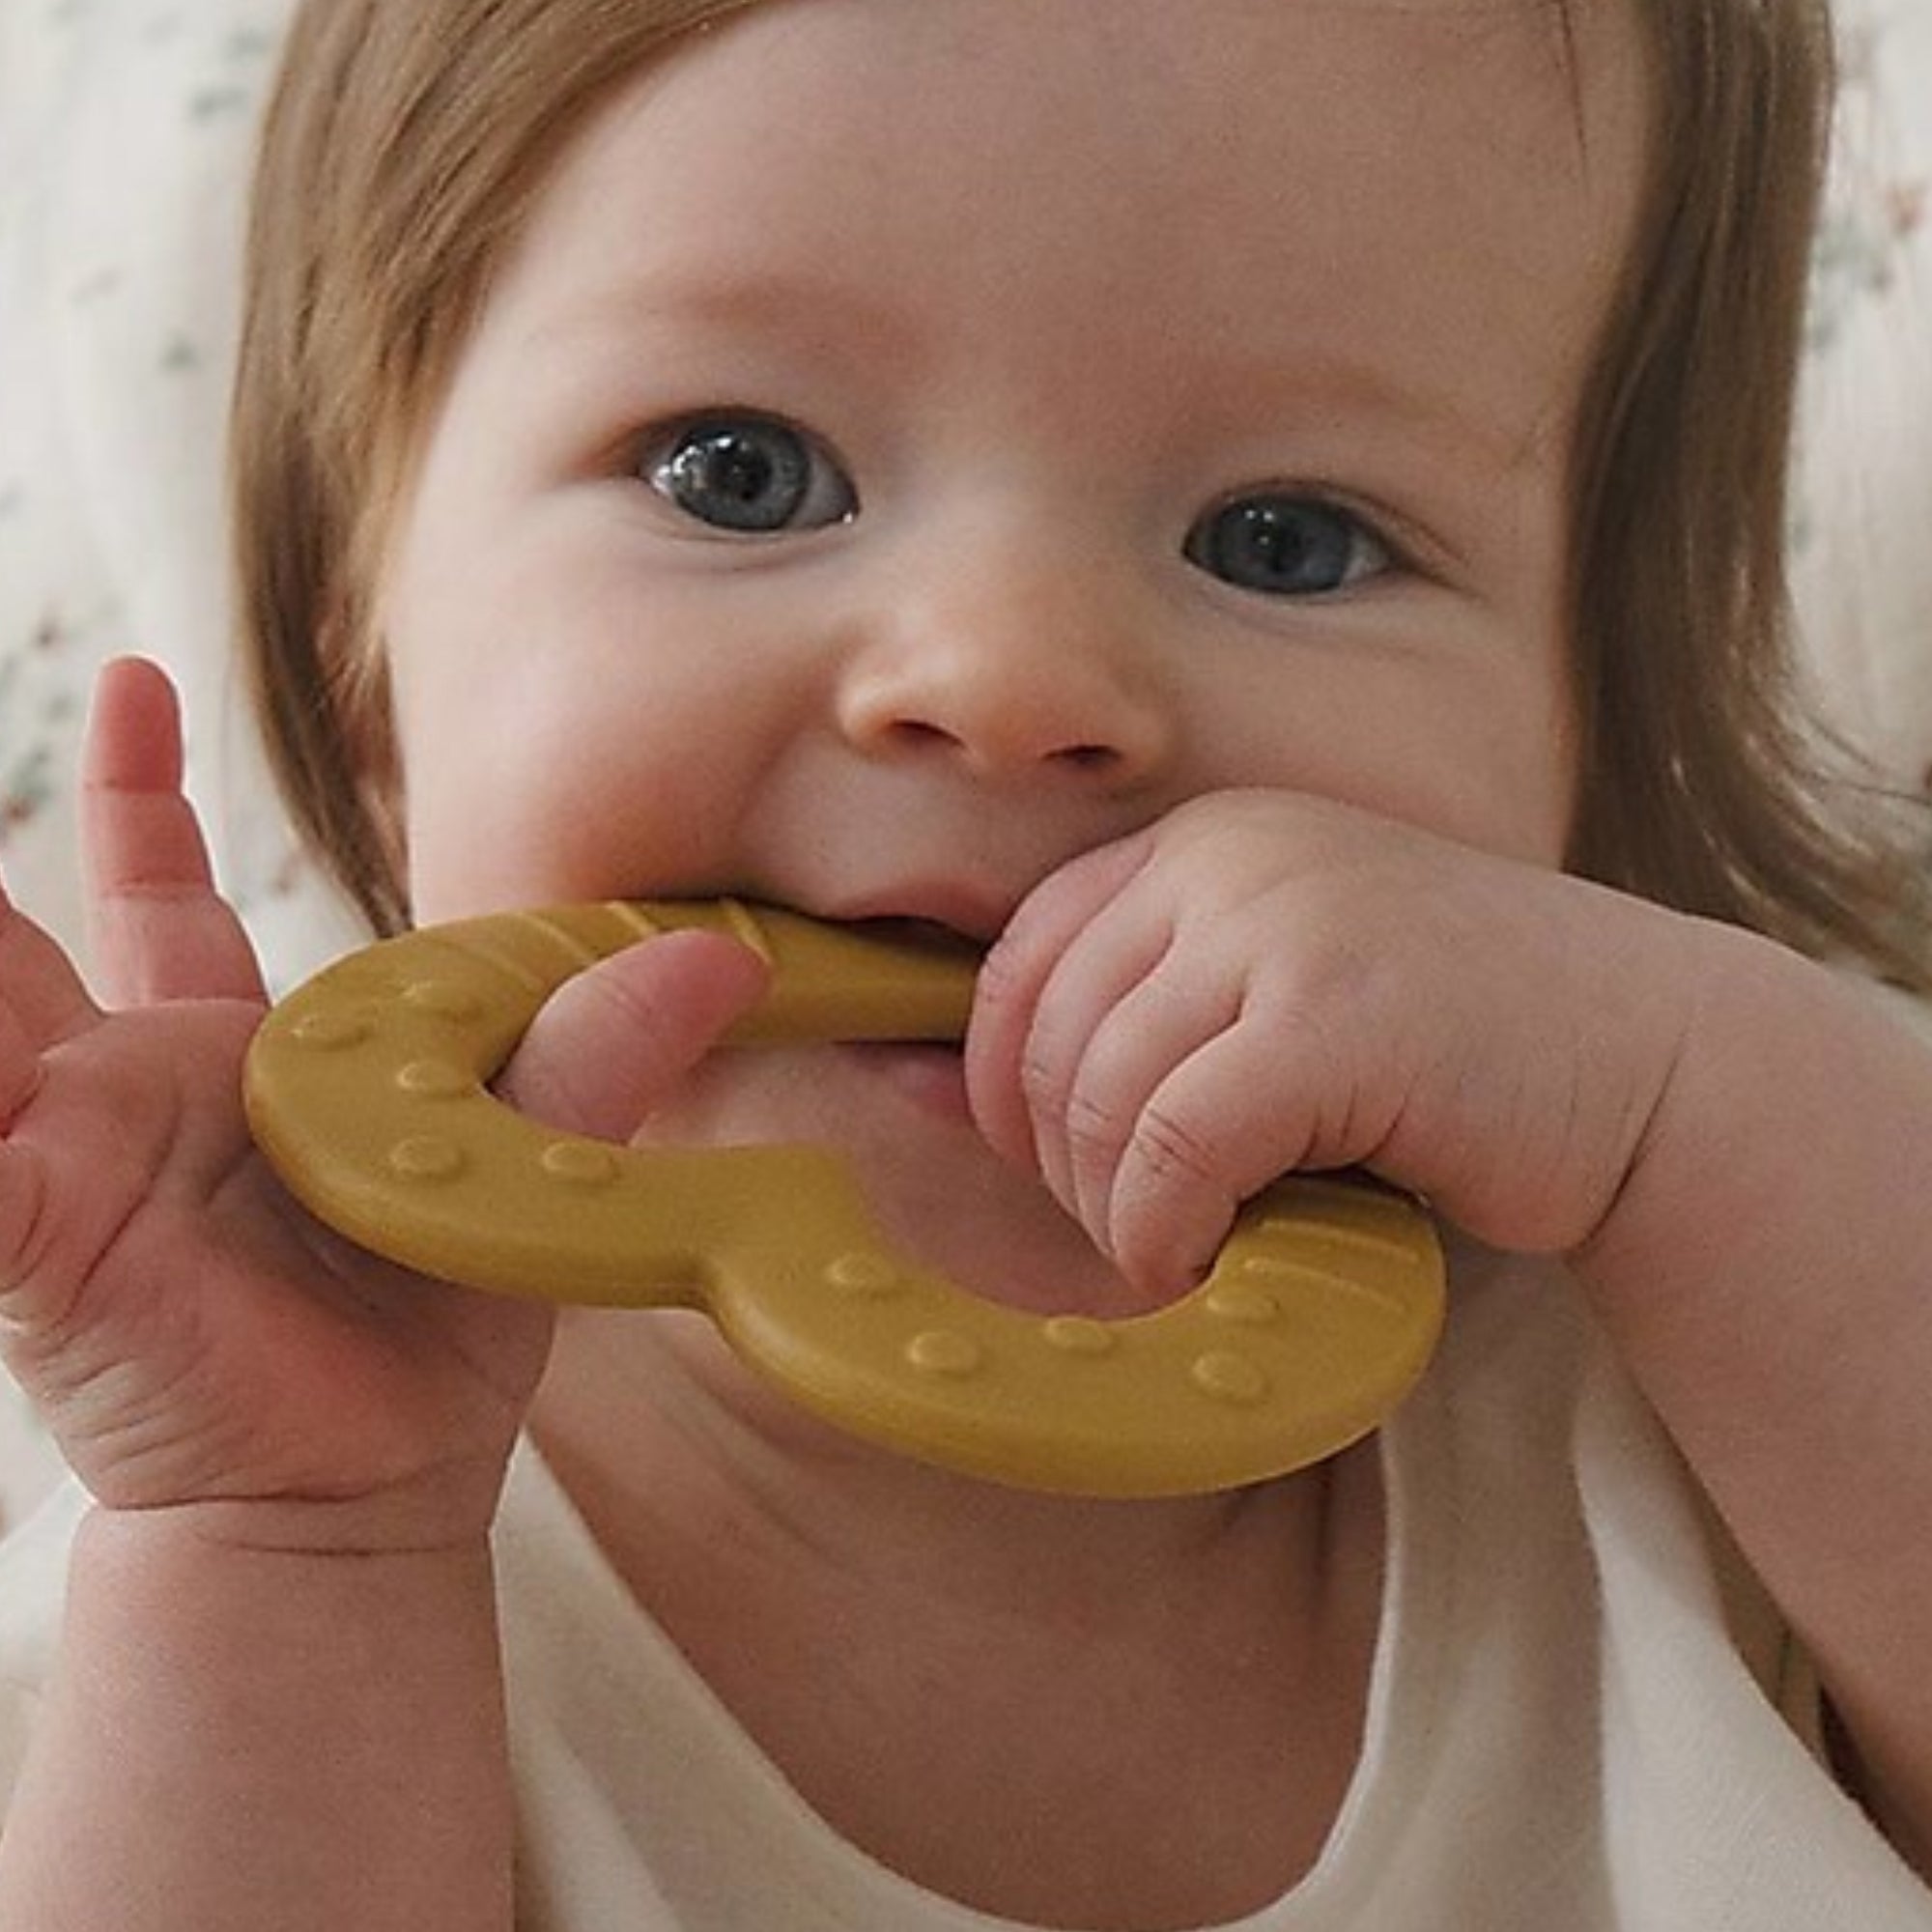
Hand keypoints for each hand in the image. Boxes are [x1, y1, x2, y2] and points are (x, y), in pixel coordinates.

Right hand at [0, 660, 766, 1548]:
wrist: (362, 1491)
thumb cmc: (425, 1335)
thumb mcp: (517, 1165)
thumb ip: (590, 1052)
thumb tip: (718, 958)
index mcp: (237, 1061)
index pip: (159, 901)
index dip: (139, 797)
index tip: (137, 683)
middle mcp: (131, 1099)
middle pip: (25, 949)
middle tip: (58, 717)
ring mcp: (67, 1165)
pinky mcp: (42, 1243)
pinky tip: (8, 1133)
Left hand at [966, 789, 1700, 1297]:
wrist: (1642, 1059)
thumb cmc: (1441, 1051)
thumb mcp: (1268, 1001)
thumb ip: (1128, 1023)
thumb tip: (905, 1087)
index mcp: (1201, 841)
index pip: (1018, 959)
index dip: (994, 1083)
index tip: (1043, 1168)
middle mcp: (1229, 856)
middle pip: (1045, 1038)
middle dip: (1057, 1164)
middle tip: (1130, 1231)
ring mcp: (1284, 921)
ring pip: (1101, 1099)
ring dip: (1117, 1213)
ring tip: (1177, 1252)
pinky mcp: (1332, 1012)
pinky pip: (1175, 1145)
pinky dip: (1165, 1229)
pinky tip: (1208, 1258)